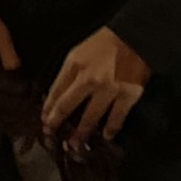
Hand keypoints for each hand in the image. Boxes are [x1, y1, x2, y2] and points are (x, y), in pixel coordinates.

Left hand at [42, 27, 151, 150]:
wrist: (136, 36)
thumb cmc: (106, 42)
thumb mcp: (80, 51)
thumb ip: (71, 71)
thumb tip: (62, 92)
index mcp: (74, 64)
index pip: (56, 90)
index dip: (48, 107)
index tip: (44, 119)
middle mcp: (88, 79)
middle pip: (67, 106)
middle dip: (57, 123)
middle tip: (51, 135)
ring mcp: (108, 89)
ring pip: (90, 117)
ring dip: (81, 134)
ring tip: (75, 145)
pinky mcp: (128, 96)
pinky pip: (117, 118)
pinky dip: (110, 129)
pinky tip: (105, 137)